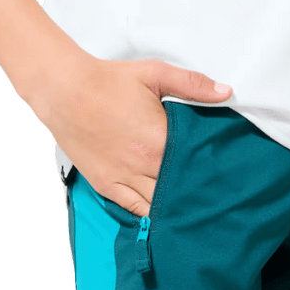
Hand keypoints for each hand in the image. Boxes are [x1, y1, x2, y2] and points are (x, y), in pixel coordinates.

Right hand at [32, 51, 232, 216]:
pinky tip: (163, 215)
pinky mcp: (107, 185)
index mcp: (161, 139)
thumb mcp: (154, 74)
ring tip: (191, 210)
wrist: (63, 90)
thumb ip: (192, 85)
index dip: (209, 172)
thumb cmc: (108, 81)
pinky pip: (135, 209)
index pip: (196, 166)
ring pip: (159, 204)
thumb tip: (226, 92)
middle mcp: (145, 164)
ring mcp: (125, 178)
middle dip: (194, 193)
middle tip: (211, 198)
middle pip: (180, 189)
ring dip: (174, 207)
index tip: (221, 176)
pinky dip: (150, 214)